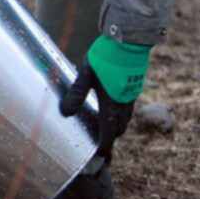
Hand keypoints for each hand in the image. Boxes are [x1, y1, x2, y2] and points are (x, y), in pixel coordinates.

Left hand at [59, 37, 151, 159]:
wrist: (129, 41)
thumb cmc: (105, 56)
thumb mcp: (86, 73)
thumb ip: (76, 93)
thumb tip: (66, 112)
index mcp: (112, 103)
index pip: (109, 132)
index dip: (105, 147)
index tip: (101, 157)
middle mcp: (124, 103)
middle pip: (119, 128)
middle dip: (110, 138)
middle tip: (101, 146)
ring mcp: (131, 94)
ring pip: (125, 118)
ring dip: (116, 126)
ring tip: (106, 131)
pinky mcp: (133, 86)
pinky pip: (128, 107)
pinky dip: (121, 114)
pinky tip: (112, 109)